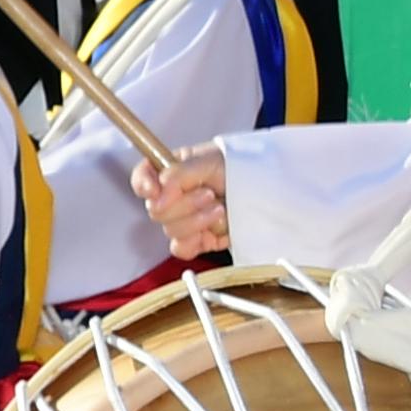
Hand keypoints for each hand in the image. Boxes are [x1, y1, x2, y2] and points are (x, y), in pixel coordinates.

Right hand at [135, 142, 231, 260]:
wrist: (268, 189)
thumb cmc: (241, 167)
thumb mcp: (208, 160)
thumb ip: (178, 174)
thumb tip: (157, 195)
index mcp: (171, 171)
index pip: (142, 178)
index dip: (144, 185)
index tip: (155, 190)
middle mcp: (174, 196)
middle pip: (156, 210)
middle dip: (185, 204)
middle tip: (209, 194)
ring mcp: (185, 220)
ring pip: (171, 230)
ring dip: (198, 220)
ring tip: (221, 209)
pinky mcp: (198, 241)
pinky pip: (181, 249)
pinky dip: (196, 241)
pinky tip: (214, 229)